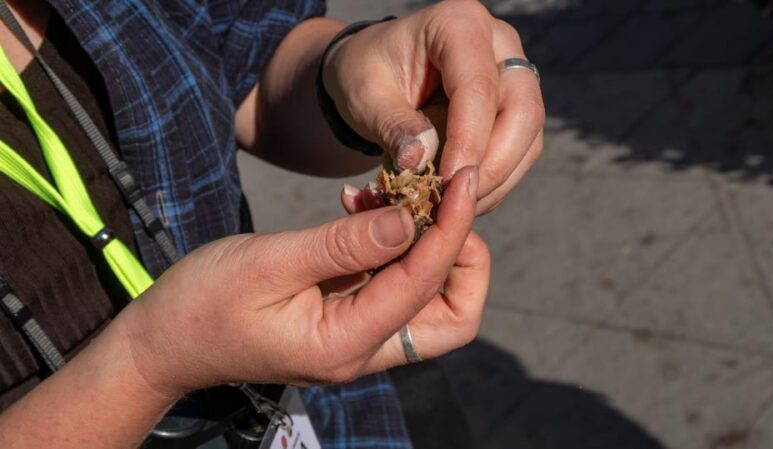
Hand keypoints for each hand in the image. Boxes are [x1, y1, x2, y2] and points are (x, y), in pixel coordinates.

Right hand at [121, 167, 487, 394]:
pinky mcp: (346, 320)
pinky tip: (363, 208)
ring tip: (388, 195)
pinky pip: (392, 285)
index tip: (461, 180)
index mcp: (343, 344)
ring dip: (426, 245)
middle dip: (462, 257)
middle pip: (452, 316)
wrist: (165, 342)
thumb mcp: (270, 264)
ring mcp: (356, 338)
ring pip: (429, 301)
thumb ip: (343, 245)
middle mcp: (361, 350)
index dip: (450, 229)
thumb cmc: (203, 304)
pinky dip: (394, 246)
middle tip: (442, 202)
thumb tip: (409, 220)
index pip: (422, 284)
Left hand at [322, 0, 544, 213]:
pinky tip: (463, 198)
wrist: (375, 70)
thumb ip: (393, 126)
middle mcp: (498, 43)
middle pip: (522, 109)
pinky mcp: (516, 105)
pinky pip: (522, 149)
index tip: (448, 182)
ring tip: (455, 205)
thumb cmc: (367, 74)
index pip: (478, 86)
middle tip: (455, 200)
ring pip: (529, 134)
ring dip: (498, 178)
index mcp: (458, 24)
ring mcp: (513, 74)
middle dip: (493, 164)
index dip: (469, 139)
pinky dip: (497, 180)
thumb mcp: (365, 95)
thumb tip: (421, 163)